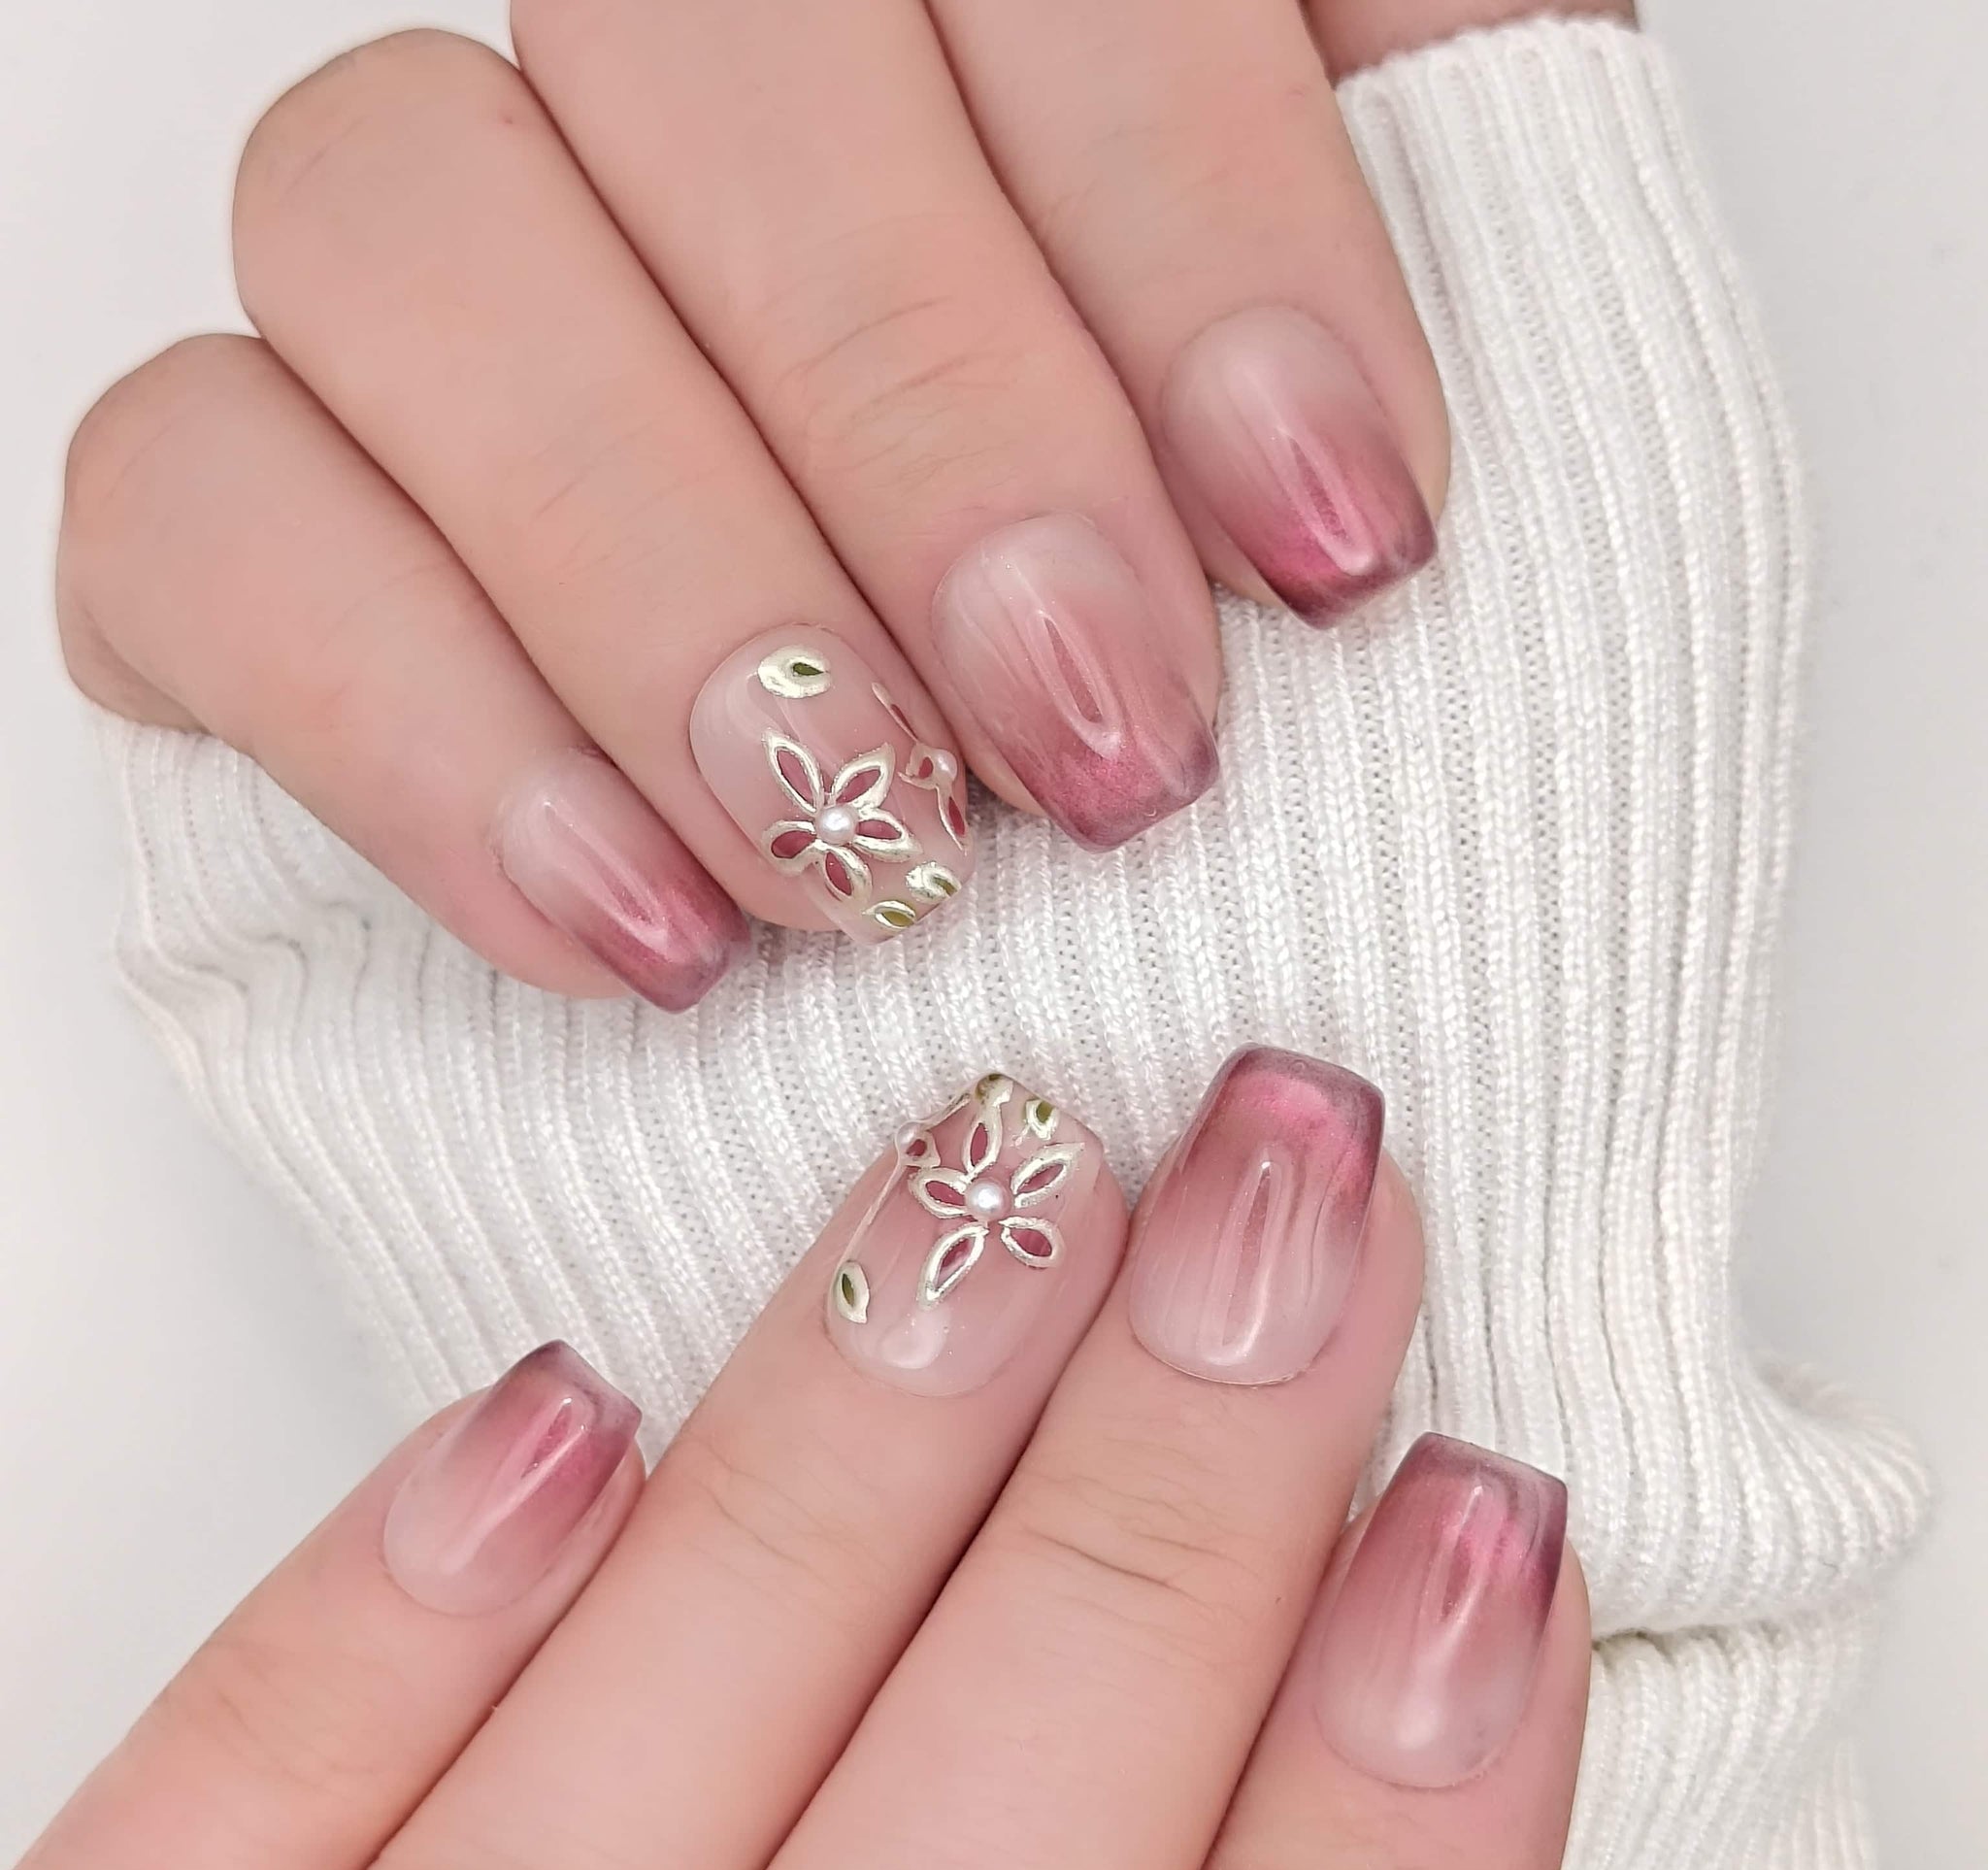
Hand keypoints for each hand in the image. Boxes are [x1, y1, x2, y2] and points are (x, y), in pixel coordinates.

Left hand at [0, 1050, 1586, 1869]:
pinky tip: (549, 1410)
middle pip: (978, 1867)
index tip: (1491, 1506)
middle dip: (1174, 1496)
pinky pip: (217, 1851)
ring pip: (631, 1796)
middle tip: (1295, 1179)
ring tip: (1001, 1172)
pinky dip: (369, 1638)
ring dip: (846, 1463)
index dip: (1394, 1786)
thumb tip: (1377, 1746)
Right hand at [60, 0, 1620, 1008]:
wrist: (1085, 1091)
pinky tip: (647, 920)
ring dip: (661, 563)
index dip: (1193, 195)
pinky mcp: (246, 533)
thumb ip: (1490, 278)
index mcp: (1007, 54)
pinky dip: (417, 719)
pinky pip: (187, 500)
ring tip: (871, 865)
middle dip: (922, 409)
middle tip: (1102, 743)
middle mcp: (692, 124)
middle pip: (690, 36)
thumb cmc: (1330, 814)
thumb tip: (1461, 113)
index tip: (1337, 536)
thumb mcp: (1524, 541)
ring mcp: (449, 312)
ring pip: (389, 207)